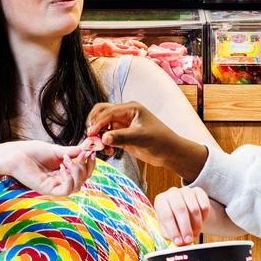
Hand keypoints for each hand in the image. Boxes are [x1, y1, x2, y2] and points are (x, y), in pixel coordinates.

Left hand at [0, 141, 95, 196]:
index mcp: (62, 171)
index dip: (90, 164)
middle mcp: (60, 180)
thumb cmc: (31, 151)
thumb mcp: (57, 150)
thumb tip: (88, 149)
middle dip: (85, 167)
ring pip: (77, 186)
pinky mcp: (47, 189)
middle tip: (82, 154)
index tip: (91, 151)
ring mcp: (54, 186)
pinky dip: (69, 179)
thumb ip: (72, 152)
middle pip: (83, 180)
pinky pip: (66, 190)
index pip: (83, 173)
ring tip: (67, 159)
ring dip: (78, 172)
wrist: (15, 154)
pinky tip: (62, 167)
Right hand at [85, 102, 208, 179]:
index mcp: (130, 108)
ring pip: (103, 125)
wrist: (170, 152)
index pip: (108, 112)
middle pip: (101, 113)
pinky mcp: (122, 136)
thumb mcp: (141, 137)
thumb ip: (121, 137)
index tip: (91, 134)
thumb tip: (103, 138)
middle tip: (90, 136)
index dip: (98, 122)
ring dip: (98, 135)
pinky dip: (104, 143)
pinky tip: (108, 151)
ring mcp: (122, 125)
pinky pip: (107, 137)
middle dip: (94, 124)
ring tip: (99, 146)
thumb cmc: (160, 140)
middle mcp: (124, 114)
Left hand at [154, 186, 210, 245]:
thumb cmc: (173, 221)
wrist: (185, 210)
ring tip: (194, 233)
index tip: (179, 242)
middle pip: (180, 209)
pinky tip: (200, 222)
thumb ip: (171, 236)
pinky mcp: (198, 191)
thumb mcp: (168, 229)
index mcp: (161, 201)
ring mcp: (186, 191)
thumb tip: (180, 243)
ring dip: (196, 224)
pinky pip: (204, 205)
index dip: (173, 230)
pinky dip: (204, 217)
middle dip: (186, 227)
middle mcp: (172, 193)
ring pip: (194, 208)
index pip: (166, 215)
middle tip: (189, 240)